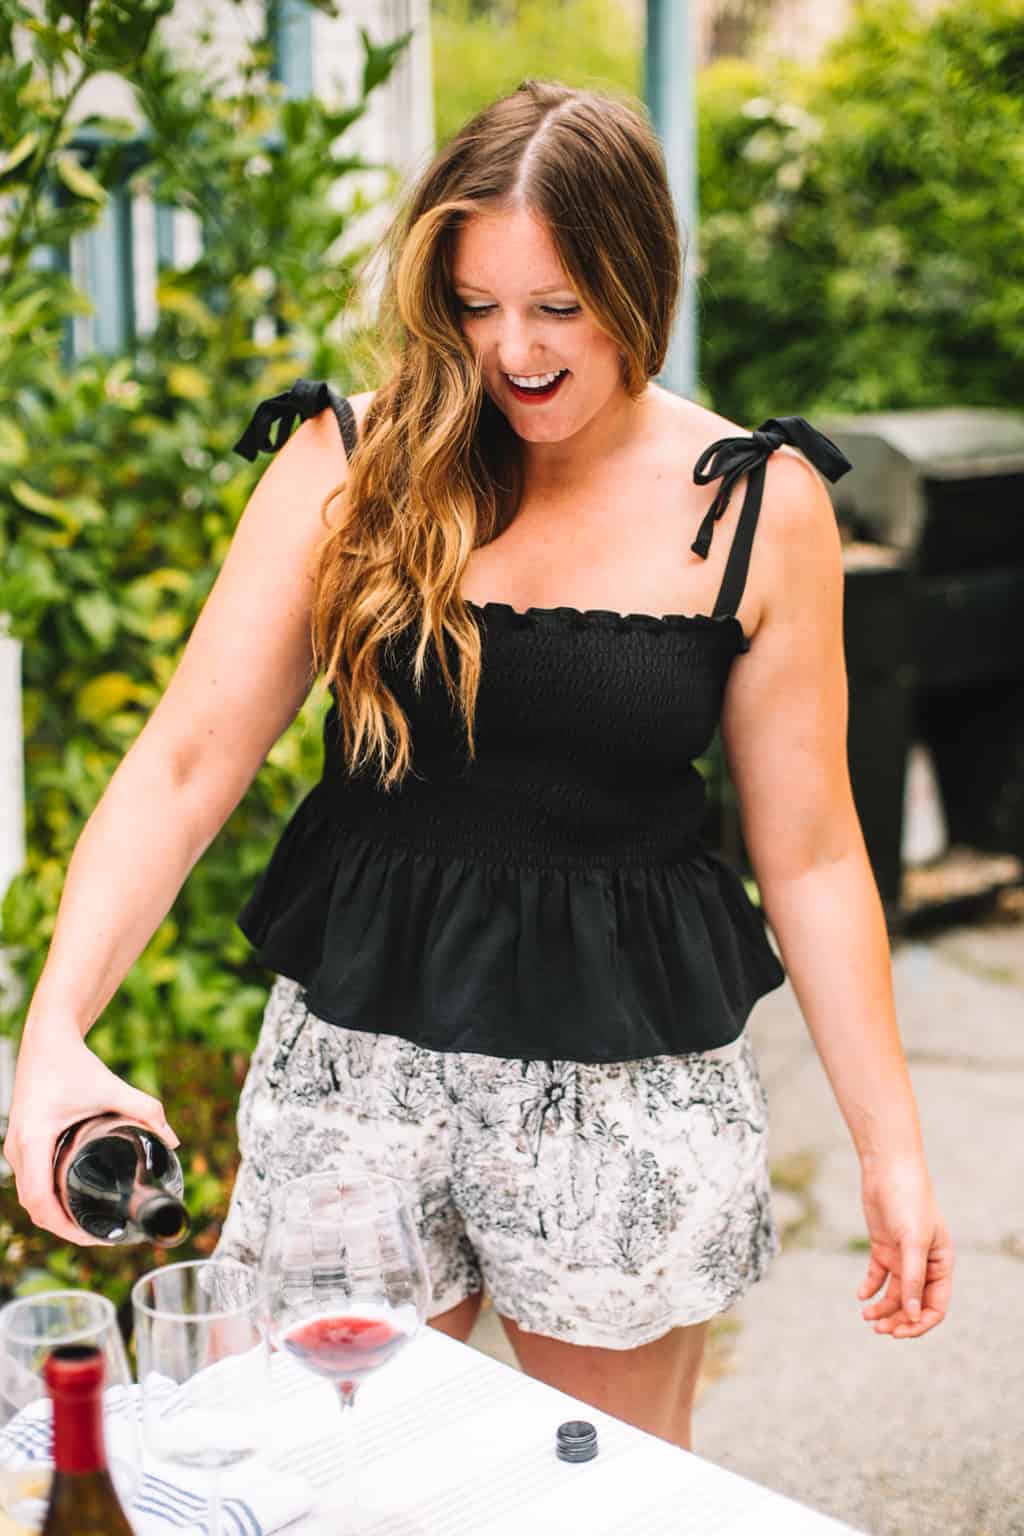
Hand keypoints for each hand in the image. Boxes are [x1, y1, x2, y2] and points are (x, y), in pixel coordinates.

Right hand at [3, 1017, 178, 1244]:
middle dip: (66, 1227)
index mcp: (34, 1140)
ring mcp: (15, 1148)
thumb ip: (145, 1109)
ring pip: (30, 1197)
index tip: (98, 1236)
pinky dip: (48, 1199)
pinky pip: (30, 1182)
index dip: (67, 1227)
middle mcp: (17, 1149)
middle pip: (35, 1208)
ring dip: (56, 1216)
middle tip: (105, 1235)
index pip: (41, 1202)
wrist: (46, 1039)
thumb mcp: (111, 1087)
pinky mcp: (20, 1143)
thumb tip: (174, 1140)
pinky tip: (73, 1204)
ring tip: (93, 1225)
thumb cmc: (74, 1063)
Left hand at [857, 1156, 953, 1338]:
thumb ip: (913, 1279)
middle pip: (913, 1304)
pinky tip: (860, 1296)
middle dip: (898, 1320)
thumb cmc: (909, 1202)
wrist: (888, 1171)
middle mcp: (923, 1265)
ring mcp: (902, 1257)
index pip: (935, 1306)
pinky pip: (878, 1277)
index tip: (900, 1332)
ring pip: (894, 1294)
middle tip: (878, 1328)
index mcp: (941, 1265)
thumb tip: (912, 1315)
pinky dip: (870, 1288)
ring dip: (882, 1308)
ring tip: (866, 1315)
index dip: (920, 1323)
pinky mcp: (883, 1248)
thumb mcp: (913, 1242)